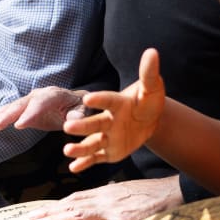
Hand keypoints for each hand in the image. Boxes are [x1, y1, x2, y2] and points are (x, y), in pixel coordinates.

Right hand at [0, 87, 86, 131]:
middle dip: (8, 115)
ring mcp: (29, 100)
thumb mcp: (84, 110)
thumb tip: (71, 122)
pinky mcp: (23, 109)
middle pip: (21, 104)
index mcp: (53, 94)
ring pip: (11, 108)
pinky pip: (8, 112)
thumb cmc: (81, 106)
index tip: (19, 125)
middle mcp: (38, 95)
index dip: (29, 114)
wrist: (74, 100)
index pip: (40, 103)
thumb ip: (78, 115)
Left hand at [28, 176, 182, 219]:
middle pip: (71, 205)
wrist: (174, 193)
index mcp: (106, 191)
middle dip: (50, 212)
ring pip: (76, 215)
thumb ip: (114, 195)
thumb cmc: (154, 194)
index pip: (76, 197)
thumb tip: (102, 198)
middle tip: (32, 218)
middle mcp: (105, 199)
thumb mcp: (129, 191)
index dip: (59, 204)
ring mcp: (111, 211)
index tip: (44, 209)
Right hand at [63, 48, 165, 173]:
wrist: (149, 121)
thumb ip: (149, 73)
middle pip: (94, 124)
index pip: (108, 100)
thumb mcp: (152, 88)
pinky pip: (97, 158)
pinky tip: (74, 168)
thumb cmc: (147, 101)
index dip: (100, 99)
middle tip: (67, 127)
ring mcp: (107, 136)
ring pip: (92, 143)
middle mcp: (108, 120)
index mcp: (116, 103)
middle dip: (82, 126)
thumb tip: (152, 51)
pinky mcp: (109, 151)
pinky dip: (85, 163)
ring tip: (67, 151)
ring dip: (80, 148)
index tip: (89, 98)